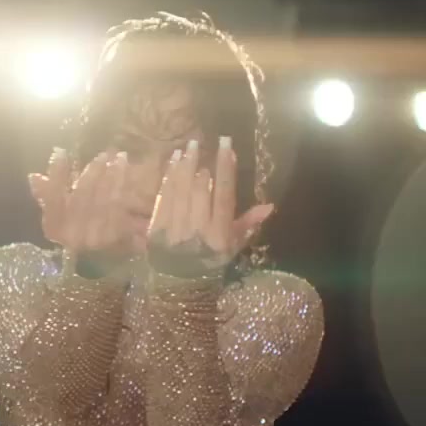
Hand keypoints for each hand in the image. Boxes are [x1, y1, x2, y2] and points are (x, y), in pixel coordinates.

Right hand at [28, 148, 133, 275]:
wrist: (98, 267)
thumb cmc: (73, 236)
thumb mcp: (56, 220)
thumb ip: (47, 197)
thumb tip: (34, 177)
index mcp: (54, 227)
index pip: (52, 199)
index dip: (55, 175)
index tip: (60, 153)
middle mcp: (72, 233)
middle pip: (82, 196)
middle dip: (92, 172)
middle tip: (102, 154)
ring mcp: (95, 235)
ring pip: (104, 198)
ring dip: (112, 175)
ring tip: (118, 157)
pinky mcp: (116, 235)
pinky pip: (120, 205)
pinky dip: (122, 186)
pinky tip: (125, 171)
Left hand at [147, 137, 272, 276]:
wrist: (178, 284)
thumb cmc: (210, 263)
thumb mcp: (232, 247)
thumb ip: (248, 224)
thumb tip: (269, 206)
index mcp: (219, 233)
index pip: (224, 194)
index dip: (225, 169)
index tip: (227, 147)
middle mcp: (197, 228)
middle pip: (200, 188)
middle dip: (202, 162)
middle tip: (203, 141)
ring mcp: (175, 227)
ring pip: (180, 189)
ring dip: (184, 165)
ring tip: (188, 147)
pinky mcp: (156, 227)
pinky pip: (163, 197)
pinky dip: (168, 177)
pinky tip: (173, 162)